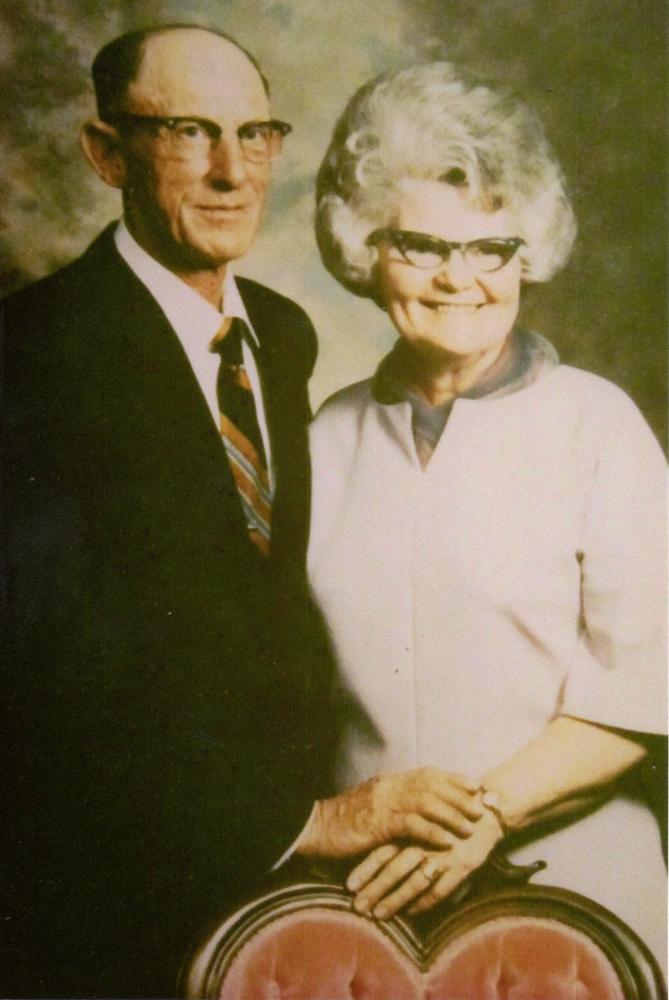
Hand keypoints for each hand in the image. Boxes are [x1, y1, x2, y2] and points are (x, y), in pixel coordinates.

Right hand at [296, 767, 482, 858]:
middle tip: (481, 807)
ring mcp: (383, 803)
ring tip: (469, 827)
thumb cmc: (344, 820)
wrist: (316, 827)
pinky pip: (411, 825)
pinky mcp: (378, 823)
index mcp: (389, 781)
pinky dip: (432, 832)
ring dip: (451, 814)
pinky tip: (446, 841)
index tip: (474, 785)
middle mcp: (389, 786)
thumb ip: (394, 802)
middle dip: (459, 795)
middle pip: (432, 785)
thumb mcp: (372, 804)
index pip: (427, 773)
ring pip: (426, 802)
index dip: (453, 778)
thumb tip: (417, 806)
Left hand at [347, 807, 503, 918]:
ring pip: (414, 881)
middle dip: (374, 888)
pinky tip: (411, 913)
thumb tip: (371, 842)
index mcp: (411, 827)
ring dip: (395, 900)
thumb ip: (401, 826)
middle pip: (394, 867)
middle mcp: (423, 842)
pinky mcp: (461, 866)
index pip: (383, 849)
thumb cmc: (449, 812)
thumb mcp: (422, 813)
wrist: (485, 810)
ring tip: (378, 915)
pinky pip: (441, 889)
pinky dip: (425, 902)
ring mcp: (442, 855)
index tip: (348, 886)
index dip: (365, 868)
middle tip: (357, 907)